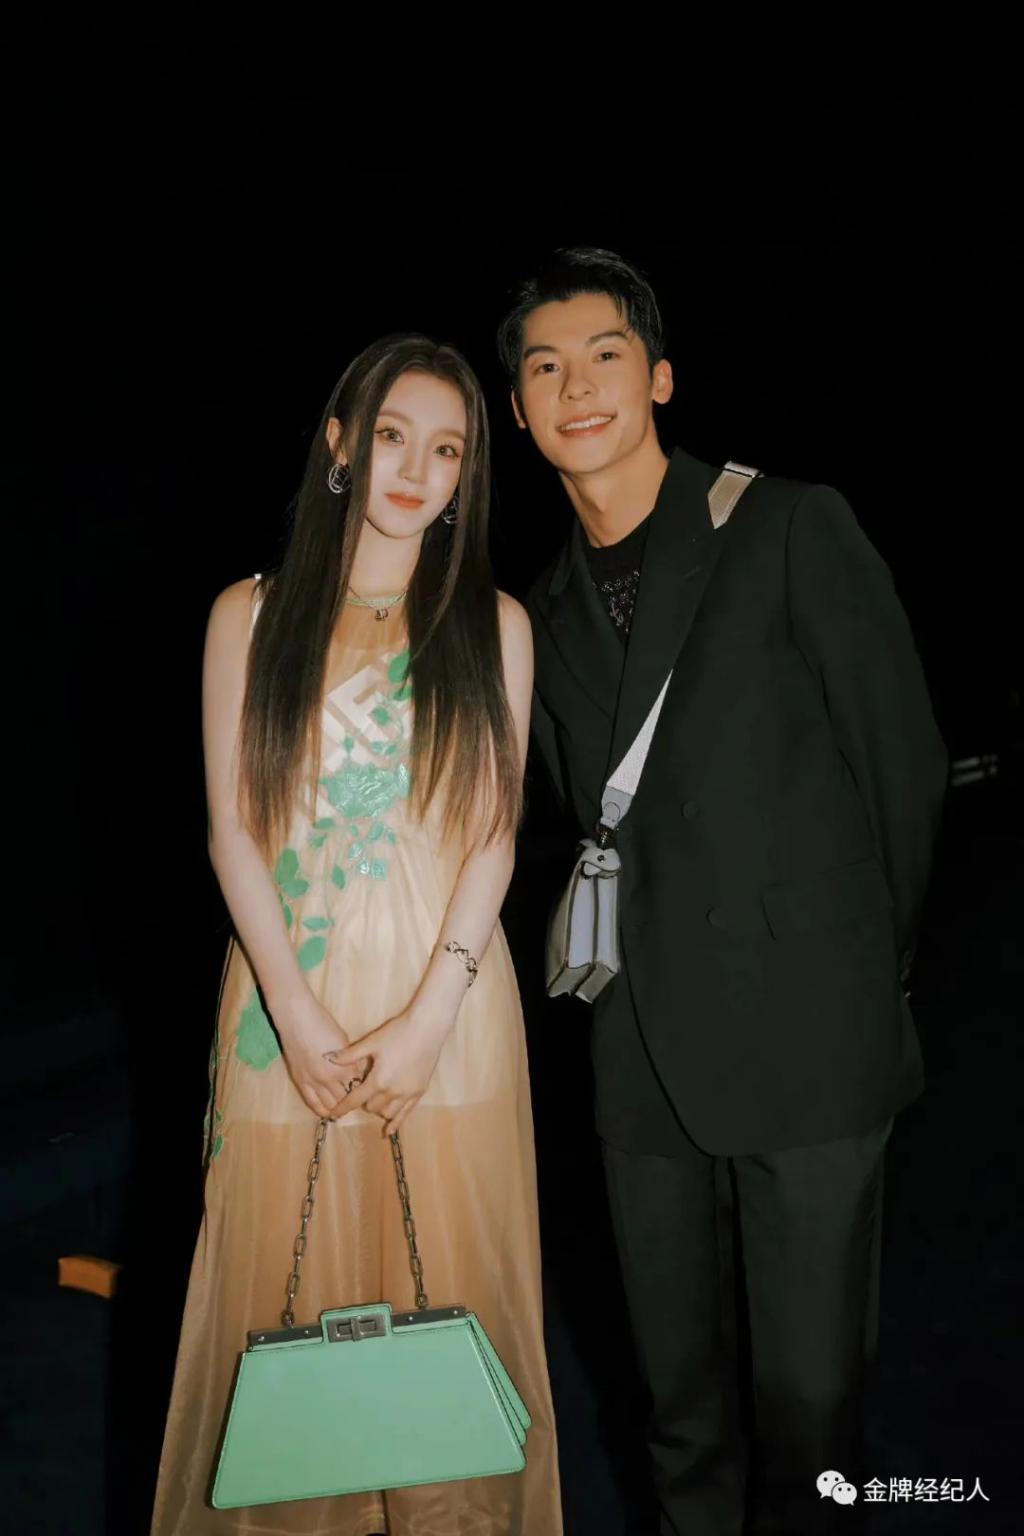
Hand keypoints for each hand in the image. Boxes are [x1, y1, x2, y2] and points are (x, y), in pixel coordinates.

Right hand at [273, 994, 369, 1119]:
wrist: (297, 1018)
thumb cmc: (323, 1023)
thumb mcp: (344, 1041)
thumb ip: (351, 1059)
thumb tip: (356, 1072)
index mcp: (345, 1066)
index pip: (359, 1087)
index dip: (364, 1089)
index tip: (366, 1090)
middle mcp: (331, 1078)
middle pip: (346, 1098)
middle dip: (352, 1100)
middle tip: (356, 1100)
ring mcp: (314, 1081)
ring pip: (330, 1104)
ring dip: (338, 1107)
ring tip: (343, 1107)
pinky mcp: (300, 1082)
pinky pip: (313, 1103)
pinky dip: (322, 1110)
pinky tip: (328, 1113)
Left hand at [330, 1007, 451, 1135]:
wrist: (427, 1028)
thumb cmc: (397, 1032)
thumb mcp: (372, 1042)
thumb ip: (350, 1055)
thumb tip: (329, 1058)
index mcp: (378, 1080)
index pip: (355, 1100)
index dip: (342, 1108)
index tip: (333, 1115)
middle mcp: (392, 1091)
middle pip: (371, 1106)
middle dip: (364, 1100)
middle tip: (365, 1088)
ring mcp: (408, 1094)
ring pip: (387, 1113)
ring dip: (379, 1108)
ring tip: (378, 1097)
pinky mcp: (419, 1092)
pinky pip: (406, 1114)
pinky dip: (396, 1123)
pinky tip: (390, 1130)